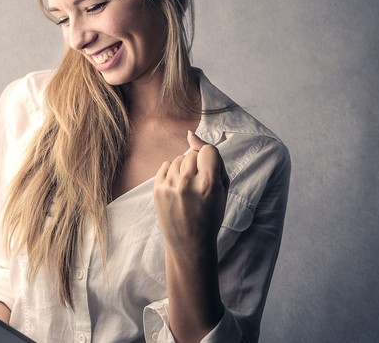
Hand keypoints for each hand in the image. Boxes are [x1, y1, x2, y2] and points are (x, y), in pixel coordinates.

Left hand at [153, 131, 228, 254]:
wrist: (189, 242)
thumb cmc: (210, 215)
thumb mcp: (221, 189)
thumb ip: (212, 160)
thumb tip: (191, 135)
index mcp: (209, 184)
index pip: (208, 150)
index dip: (210, 160)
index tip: (210, 173)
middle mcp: (188, 183)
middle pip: (192, 153)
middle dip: (197, 164)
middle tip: (199, 184)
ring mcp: (170, 186)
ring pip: (179, 158)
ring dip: (184, 168)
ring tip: (188, 188)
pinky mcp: (157, 189)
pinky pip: (166, 165)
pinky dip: (172, 173)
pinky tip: (178, 188)